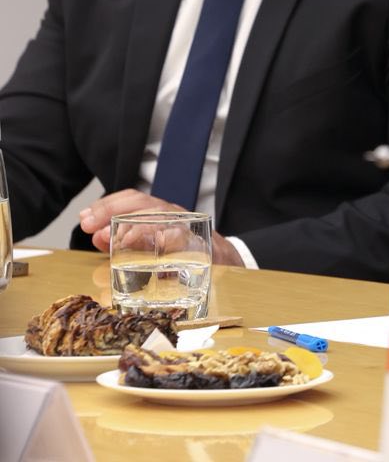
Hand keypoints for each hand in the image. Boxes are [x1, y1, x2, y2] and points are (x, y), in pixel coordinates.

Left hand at [78, 189, 243, 265]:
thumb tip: (95, 235)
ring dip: (137, 225)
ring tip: (117, 237)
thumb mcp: (151, 247)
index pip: (134, 200)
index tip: (85, 218)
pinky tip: (155, 244)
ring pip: (164, 217)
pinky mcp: (204, 247)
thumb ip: (123, 241)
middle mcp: (176, 216)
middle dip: (114, 211)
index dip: (108, 204)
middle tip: (90, 225)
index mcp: (161, 214)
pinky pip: (185, 240)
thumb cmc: (185, 255)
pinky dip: (170, 240)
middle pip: (146, 204)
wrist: (227, 265)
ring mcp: (191, 228)